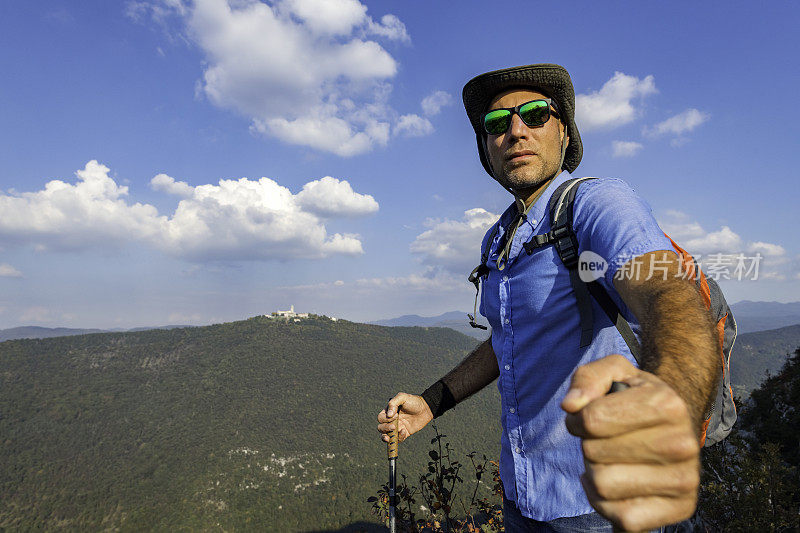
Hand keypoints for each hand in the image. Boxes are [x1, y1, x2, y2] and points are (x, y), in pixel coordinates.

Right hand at [377, 393, 433, 443]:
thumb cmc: (414, 402)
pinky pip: (398, 439)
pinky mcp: (404, 433)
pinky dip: (399, 437)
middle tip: (394, 426)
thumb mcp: (403, 397)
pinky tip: (404, 432)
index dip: (385, 419)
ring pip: (386, 435)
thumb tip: (388, 415)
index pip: (380, 418)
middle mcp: (391, 420)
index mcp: (389, 411)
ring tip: (391, 436)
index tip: (396, 415)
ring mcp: (397, 427)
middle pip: (381, 427)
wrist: (426, 408)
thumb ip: (393, 403)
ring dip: (387, 437)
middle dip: (385, 428)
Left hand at [561, 354, 699, 531]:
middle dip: (588, 445)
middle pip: (593, 454)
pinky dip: (606, 504)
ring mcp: (685, 479)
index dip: (577, 419)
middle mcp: (683, 443)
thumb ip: (587, 378)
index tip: (587, 417)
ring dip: (594, 474)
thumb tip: (570, 405)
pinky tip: (618, 485)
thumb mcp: (613, 372)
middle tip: (606, 439)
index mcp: (667, 403)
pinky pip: (622, 519)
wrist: (675, 424)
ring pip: (603, 486)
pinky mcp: (682, 508)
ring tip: (611, 460)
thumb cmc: (635, 396)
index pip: (591, 420)